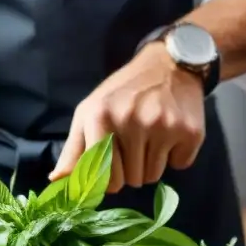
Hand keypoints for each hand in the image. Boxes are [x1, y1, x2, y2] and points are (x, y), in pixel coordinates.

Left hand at [50, 42, 205, 192]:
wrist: (169, 64)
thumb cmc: (122, 93)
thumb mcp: (90, 113)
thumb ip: (73, 150)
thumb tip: (56, 181)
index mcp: (100, 118)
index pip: (104, 178)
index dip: (108, 180)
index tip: (112, 168)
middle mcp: (131, 121)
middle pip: (131, 180)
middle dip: (131, 170)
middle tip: (134, 143)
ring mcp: (162, 126)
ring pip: (153, 176)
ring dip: (151, 164)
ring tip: (151, 137)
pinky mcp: (189, 132)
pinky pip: (179, 165)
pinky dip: (175, 156)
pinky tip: (171, 133)